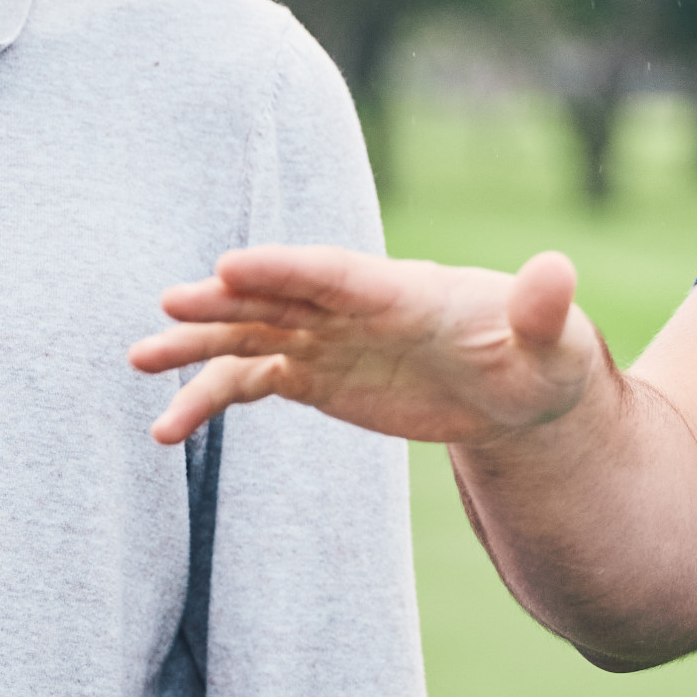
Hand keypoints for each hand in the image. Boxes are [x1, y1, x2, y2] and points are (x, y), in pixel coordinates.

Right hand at [132, 245, 603, 449]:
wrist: (518, 389)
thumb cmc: (542, 358)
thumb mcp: (553, 342)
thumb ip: (545, 309)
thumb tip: (558, 270)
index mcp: (403, 291)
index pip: (336, 273)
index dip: (286, 268)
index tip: (233, 265)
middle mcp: (352, 307)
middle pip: (280, 297)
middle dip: (227, 299)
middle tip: (172, 303)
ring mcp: (326, 339)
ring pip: (249, 336)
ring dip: (196, 346)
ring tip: (138, 360)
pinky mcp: (313, 375)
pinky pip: (249, 382)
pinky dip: (208, 399)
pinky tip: (165, 430)